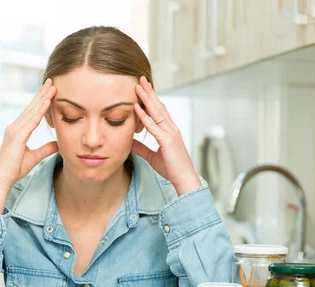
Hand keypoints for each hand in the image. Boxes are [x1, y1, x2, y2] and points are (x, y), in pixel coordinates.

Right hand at [0, 78, 57, 189]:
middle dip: (42, 94)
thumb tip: (57, 144)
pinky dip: (40, 111)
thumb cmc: (15, 169)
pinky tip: (47, 102)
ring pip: (32, 110)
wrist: (3, 178)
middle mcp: (15, 127)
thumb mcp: (35, 157)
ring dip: (43, 98)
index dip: (41, 100)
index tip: (50, 91)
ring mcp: (14, 130)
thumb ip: (46, 149)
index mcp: (18, 130)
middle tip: (52, 81)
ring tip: (52, 87)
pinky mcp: (17, 136)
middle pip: (31, 107)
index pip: (32, 112)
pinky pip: (31, 121)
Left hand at [132, 76, 200, 195]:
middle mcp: (171, 129)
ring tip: (138, 86)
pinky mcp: (167, 141)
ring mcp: (170, 133)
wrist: (184, 179)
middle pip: (159, 106)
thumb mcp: (152, 156)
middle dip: (149, 92)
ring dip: (146, 98)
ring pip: (156, 112)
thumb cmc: (171, 169)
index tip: (143, 88)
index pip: (159, 111)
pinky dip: (144, 116)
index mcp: (169, 131)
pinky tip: (137, 107)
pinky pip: (153, 126)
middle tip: (141, 79)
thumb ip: (141, 148)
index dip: (151, 99)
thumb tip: (130, 141)